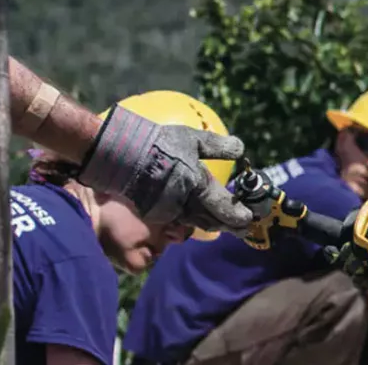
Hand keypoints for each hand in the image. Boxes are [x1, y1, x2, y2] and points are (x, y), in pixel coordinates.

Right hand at [78, 107, 253, 230]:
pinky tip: (197, 217)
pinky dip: (190, 220)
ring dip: (211, 224)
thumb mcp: (191, 139)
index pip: (223, 206)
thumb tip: (241, 149)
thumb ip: (217, 146)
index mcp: (197, 184)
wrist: (119, 154)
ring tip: (225, 226)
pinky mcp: (154, 212)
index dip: (237, 215)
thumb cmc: (158, 143)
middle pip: (211, 220)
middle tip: (243, 229)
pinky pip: (177, 219)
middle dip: (229, 225)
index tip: (249, 219)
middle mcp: (185, 202)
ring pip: (195, 222)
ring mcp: (168, 210)